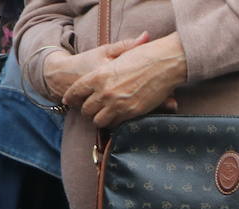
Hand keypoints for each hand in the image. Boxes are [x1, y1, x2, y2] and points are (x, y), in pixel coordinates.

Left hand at [62, 33, 187, 127]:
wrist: (168, 60)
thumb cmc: (146, 55)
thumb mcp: (119, 57)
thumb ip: (104, 70)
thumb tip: (94, 79)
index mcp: (99, 75)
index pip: (75, 92)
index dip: (71, 98)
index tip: (70, 100)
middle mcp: (105, 91)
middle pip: (85, 109)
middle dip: (87, 109)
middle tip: (92, 107)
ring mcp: (117, 103)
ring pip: (97, 120)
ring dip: (99, 118)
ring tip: (104, 113)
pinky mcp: (130, 112)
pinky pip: (114, 124)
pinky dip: (114, 122)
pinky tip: (117, 115)